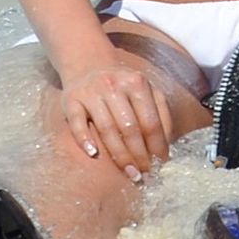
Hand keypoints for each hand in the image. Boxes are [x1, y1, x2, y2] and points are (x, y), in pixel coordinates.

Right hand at [58, 62, 175, 176]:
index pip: (150, 121)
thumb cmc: (122, 85)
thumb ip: (159, 112)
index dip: (157, 146)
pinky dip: (85, 140)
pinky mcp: (71, 100)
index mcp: (136, 83)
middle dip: (139, 155)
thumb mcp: (145, 90)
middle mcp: (114, 86)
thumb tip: (167, 144)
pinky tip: (93, 154)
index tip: (161, 164)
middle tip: (145, 175)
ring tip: (129, 173)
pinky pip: (78, 124)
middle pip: (129, 128)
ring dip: (119, 155)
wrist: (88, 63)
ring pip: (106, 129)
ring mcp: (91, 93)